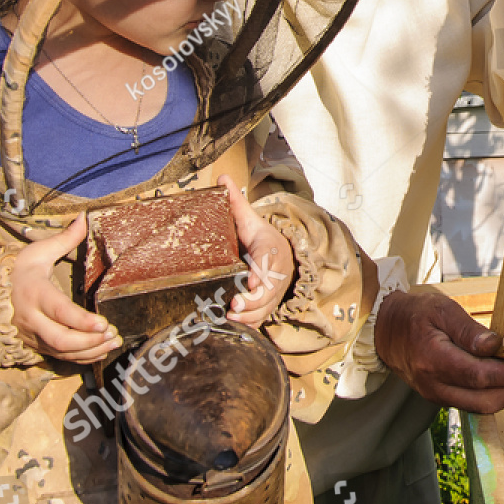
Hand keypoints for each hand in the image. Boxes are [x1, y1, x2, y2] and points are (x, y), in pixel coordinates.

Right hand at [11, 214, 120, 362]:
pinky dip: (82, 358)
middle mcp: (32, 318)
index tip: (103, 323)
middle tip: (113, 334)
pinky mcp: (36, 345)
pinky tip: (101, 351)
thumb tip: (84, 219)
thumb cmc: (19, 270)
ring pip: (61, 351)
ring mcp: (33, 335)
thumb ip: (64, 239)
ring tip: (113, 343)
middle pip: (61, 338)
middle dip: (89, 341)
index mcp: (34, 293)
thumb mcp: (38, 251)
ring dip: (90, 351)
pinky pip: (60, 357)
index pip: (59, 311)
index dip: (82, 321)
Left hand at [220, 175, 296, 326]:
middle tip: (235, 304)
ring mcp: (274, 290)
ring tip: (232, 316)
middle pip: (269, 290)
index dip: (262, 273)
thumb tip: (221, 177)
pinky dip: (251, 323)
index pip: (269, 261)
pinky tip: (236, 325)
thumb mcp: (249, 219)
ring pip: (266, 306)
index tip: (252, 282)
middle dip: (253, 300)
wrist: (282, 255)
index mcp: (271, 248)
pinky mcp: (269, 304)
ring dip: (250, 314)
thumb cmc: (260, 238)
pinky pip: (263, 317)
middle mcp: (276, 272)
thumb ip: (236, 201)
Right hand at [374, 291, 503, 413]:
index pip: (478, 376)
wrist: (385, 331)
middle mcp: (434, 385)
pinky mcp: (439, 397)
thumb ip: (468, 329)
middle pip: (482, 400)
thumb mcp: (441, 310)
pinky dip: (491, 395)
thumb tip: (494, 345)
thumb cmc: (414, 315)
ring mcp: (435, 394)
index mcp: (433, 360)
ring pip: (478, 406)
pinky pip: (470, 403)